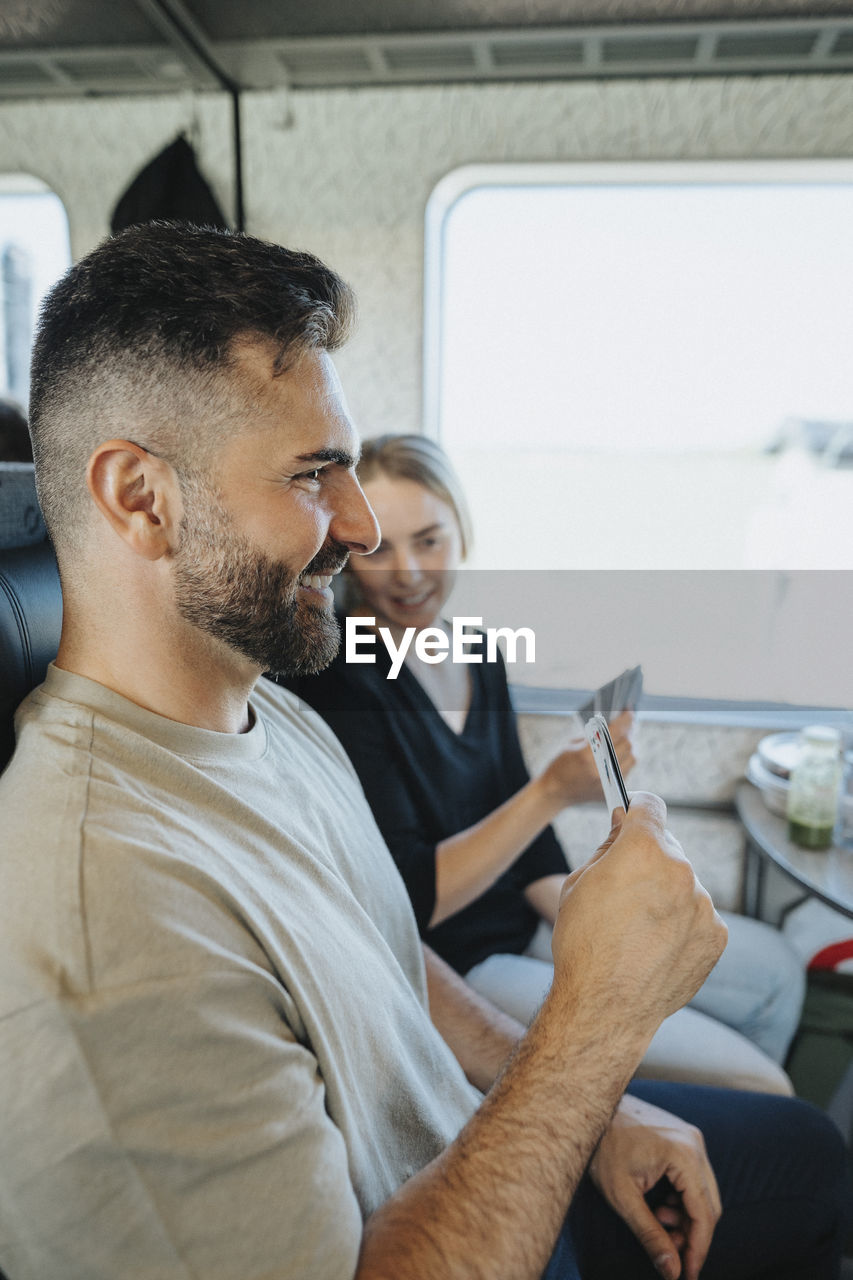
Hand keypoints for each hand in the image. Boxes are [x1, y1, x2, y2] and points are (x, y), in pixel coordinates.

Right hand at [541, 710, 635, 806]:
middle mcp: (600, 769)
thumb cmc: (560, 765)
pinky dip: (625, 760)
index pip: (615, 732)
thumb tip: (615, 724)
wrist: (555, 793)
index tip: (629, 711)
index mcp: (587, 755)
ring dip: (629, 746)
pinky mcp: (612, 791)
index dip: (625, 720)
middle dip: (629, 732)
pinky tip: (618, 754)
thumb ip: (594, 736)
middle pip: (627, 744)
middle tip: (628, 723)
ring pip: (632, 758)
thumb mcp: (573, 745)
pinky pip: (627, 770)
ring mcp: (607, 782)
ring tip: (624, 738)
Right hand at [550, 793, 727, 1037]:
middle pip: (668, 848)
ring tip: (639, 931)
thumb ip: (608, 848)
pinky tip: (657, 947)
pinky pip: (698, 916)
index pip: (650, 806)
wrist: (606, 1006)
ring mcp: (703, 903)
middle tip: (626, 891)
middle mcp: (680, 870)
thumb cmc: (583, 944)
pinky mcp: (716, 934)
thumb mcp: (579, 883)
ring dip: (667, 895)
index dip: (638, 808)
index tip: (633, 816)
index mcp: (643, 849)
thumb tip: (624, 825)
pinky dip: (682, 925)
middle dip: (649, 860)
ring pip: (684, 885)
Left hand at [588, 1094, 721, 1279]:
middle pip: (708, 1204)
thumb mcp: (622, 1197)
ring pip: (701, 1192)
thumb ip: (650, 1235)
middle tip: (671, 1254)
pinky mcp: (682, 1138)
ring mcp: (689, 1138)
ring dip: (685, 1216)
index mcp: (684, 1155)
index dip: (698, 1248)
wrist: (589, 1112)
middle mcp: (694, 1143)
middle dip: (691, 1234)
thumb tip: (672, 1271)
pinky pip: (692, 1177)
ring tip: (657, 1222)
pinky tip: (658, 1205)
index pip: (704, 1213)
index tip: (689, 1275)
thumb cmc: (602, 1148)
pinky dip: (680, 1198)